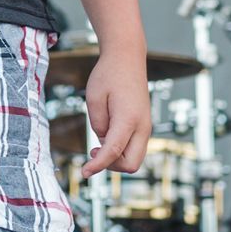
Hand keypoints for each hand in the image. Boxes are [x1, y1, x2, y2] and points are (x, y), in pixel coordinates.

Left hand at [80, 52, 150, 177]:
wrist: (127, 58)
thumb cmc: (108, 75)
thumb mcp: (94, 99)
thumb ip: (98, 125)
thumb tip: (103, 143)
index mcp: (128, 119)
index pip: (113, 152)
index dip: (97, 166)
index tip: (84, 173)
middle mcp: (143, 126)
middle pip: (132, 164)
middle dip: (111, 166)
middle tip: (93, 153)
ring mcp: (146, 126)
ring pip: (135, 158)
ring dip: (116, 159)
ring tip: (97, 146)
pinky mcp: (144, 125)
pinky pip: (135, 148)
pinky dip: (122, 150)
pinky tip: (107, 138)